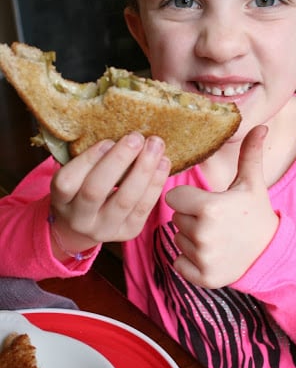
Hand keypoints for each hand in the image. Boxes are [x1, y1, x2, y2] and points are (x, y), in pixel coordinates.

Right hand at [49, 133, 170, 256]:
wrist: (85, 227)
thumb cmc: (81, 190)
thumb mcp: (74, 176)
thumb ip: (89, 160)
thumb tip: (119, 134)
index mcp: (60, 201)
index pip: (67, 182)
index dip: (88, 160)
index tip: (108, 140)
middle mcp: (79, 219)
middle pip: (96, 191)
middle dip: (118, 160)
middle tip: (136, 137)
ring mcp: (104, 229)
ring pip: (125, 199)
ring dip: (143, 169)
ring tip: (155, 146)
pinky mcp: (127, 233)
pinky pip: (144, 208)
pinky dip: (156, 183)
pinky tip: (163, 163)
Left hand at [165, 126, 278, 287]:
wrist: (270, 253)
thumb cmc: (256, 214)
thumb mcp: (252, 184)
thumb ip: (249, 155)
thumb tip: (259, 125)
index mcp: (209, 207)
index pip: (173, 197)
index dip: (187, 198)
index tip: (205, 202)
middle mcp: (203, 233)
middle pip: (175, 218)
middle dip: (190, 218)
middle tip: (213, 221)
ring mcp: (202, 258)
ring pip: (177, 239)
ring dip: (190, 238)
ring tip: (214, 236)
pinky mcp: (202, 277)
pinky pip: (178, 261)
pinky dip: (189, 260)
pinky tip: (210, 254)